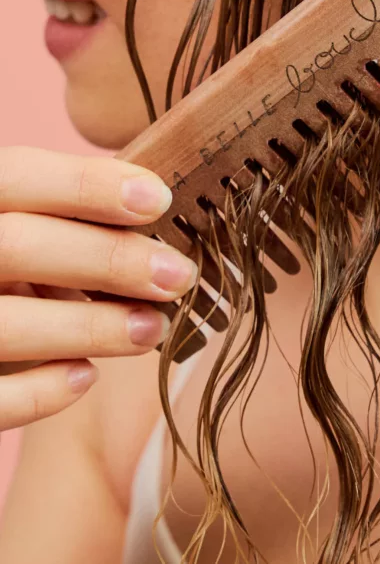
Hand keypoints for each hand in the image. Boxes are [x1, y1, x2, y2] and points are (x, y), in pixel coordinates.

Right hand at [0, 146, 196, 429]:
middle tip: (178, 275)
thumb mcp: (22, 229)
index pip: (16, 174)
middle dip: (110, 259)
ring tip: (153, 328)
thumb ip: (64, 218)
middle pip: (17, 246)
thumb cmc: (7, 270)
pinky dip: (44, 389)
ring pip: (7, 324)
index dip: (87, 184)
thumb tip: (156, 221)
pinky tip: (87, 375)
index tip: (159, 199)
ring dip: (94, 327)